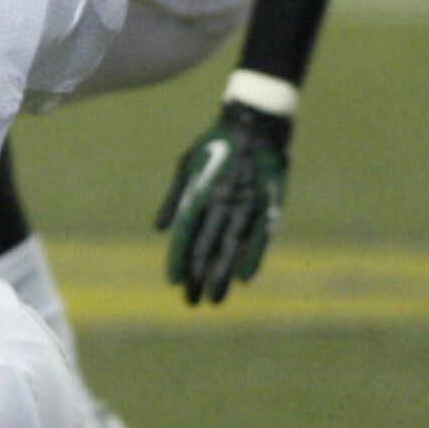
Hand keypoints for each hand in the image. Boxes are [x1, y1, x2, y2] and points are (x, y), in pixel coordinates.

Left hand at [155, 100, 291, 303]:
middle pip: (207, 246)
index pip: (186, 233)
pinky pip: (260, 236)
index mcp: (199, 191)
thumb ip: (175, 198)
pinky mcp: (269, 203)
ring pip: (231, 247)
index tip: (174, 282)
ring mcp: (246, 203)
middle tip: (192, 302)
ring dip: (222, 275)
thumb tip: (159, 230)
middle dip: (199, 276)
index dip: (179, 258)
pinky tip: (244, 278)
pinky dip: (253, 257)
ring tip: (214, 300)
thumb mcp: (186, 165)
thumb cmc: (214, 145)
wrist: (254, 124)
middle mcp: (221, 201)